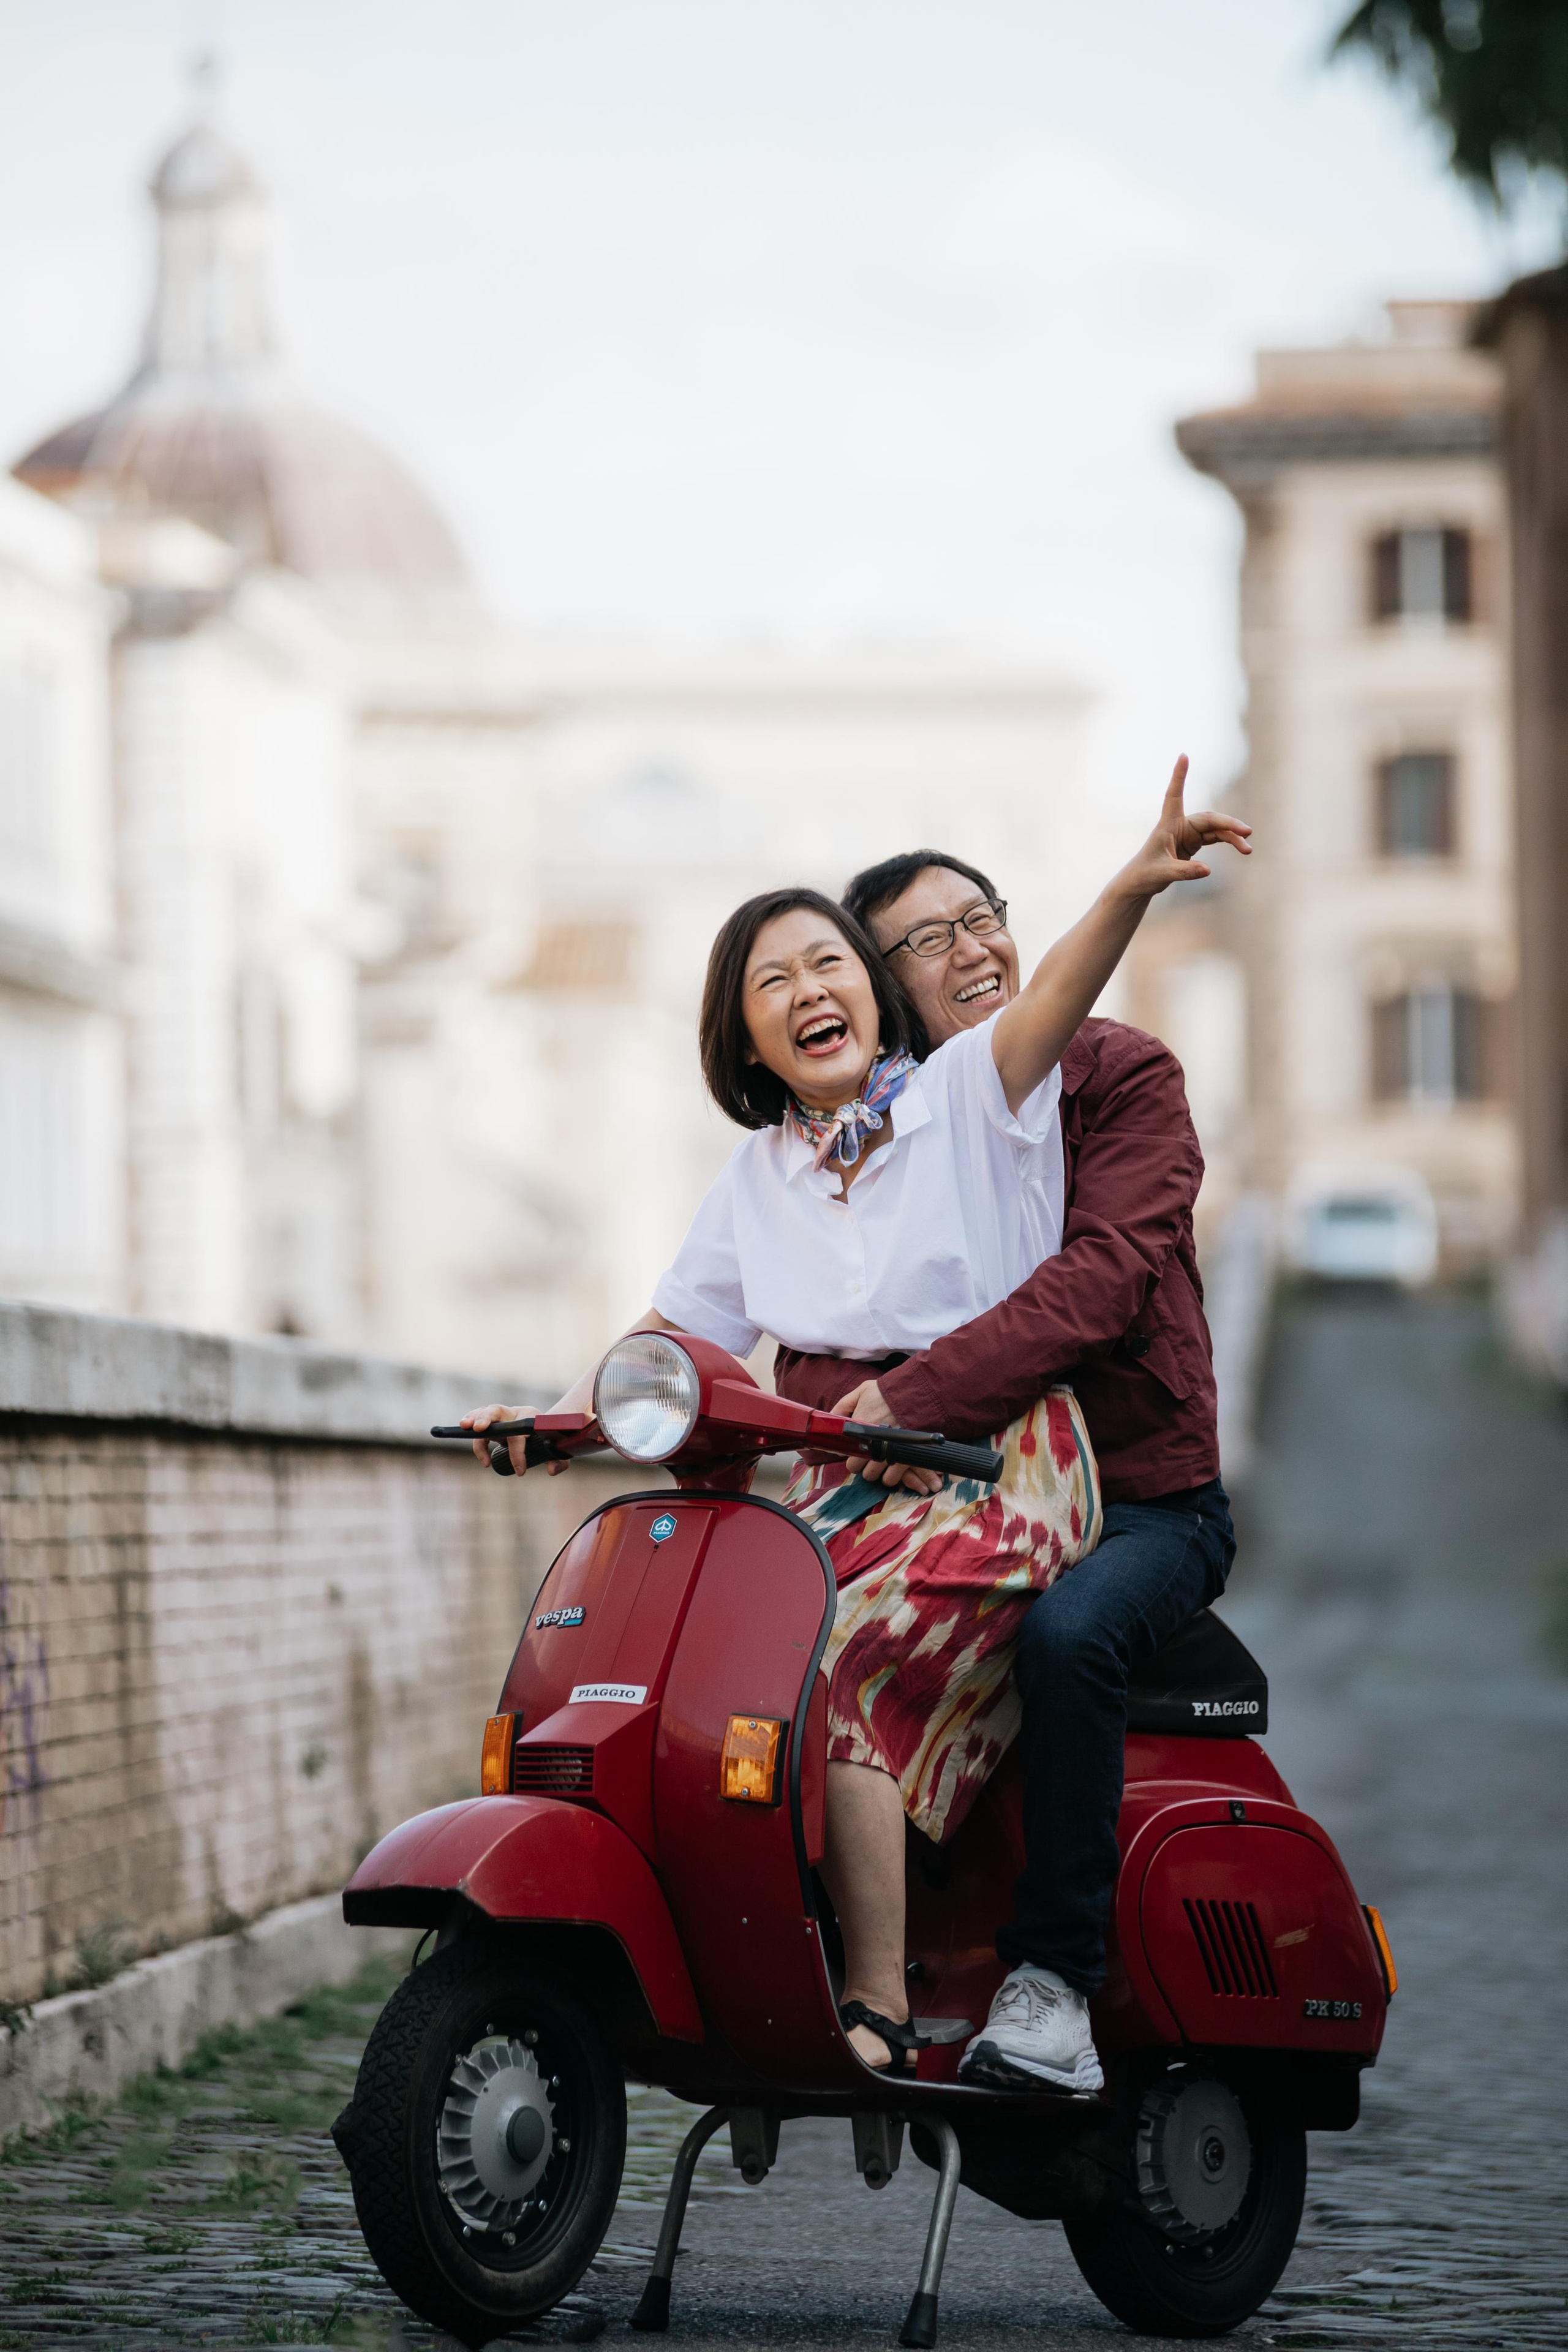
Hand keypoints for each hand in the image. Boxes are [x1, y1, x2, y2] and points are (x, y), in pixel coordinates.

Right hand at [460, 1403, 568, 1477]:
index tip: (520, 1472)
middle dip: (487, 1418)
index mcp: (531, 1417)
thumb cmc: (549, 1439)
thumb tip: (551, 1471)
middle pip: (498, 1410)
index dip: (518, 1453)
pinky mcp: (492, 1422)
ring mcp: (502, 1416)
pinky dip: (470, 1425)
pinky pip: (478, 1420)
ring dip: (474, 1418)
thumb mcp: (557, 1451)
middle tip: (478, 1429)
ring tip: (463, 1426)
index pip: (520, 1434)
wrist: (544, 1427)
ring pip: (485, 1411)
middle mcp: (514, 1413)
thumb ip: (559, 1461)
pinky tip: (462, 1432)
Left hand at [830, 1378, 941, 1496]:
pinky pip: (890, 1478)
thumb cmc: (889, 1392)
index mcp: (858, 1427)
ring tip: (879, 1461)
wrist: (919, 1393)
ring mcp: (887, 1451)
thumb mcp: (863, 1391)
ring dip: (874, 1471)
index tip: (853, 1449)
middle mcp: (871, 1442)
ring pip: (871, 1475)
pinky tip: (891, 1468)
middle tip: (866, 1455)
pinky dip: (889, 1476)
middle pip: (855, 1467)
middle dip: (859, 1463)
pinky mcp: (904, 1458)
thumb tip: (829, 1417)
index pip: (843, 1451)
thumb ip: (844, 1404)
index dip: (848, 1451)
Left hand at [1122, 756, 1251, 898]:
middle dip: (1229, 824)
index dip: (1179, 776)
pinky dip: (1229, 841)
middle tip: (1247, 832)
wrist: (1141, 883)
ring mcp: (1188, 834)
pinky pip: (1216, 837)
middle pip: (1209, 818)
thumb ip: (1185, 872)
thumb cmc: (1146, 874)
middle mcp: (1179, 825)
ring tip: (1248, 849)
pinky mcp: (1193, 843)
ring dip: (1233, 837)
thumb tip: (1208, 871)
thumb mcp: (1164, 874)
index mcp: (1168, 824)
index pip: (1174, 795)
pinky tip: (1242, 847)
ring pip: (1216, 829)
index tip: (1183, 755)